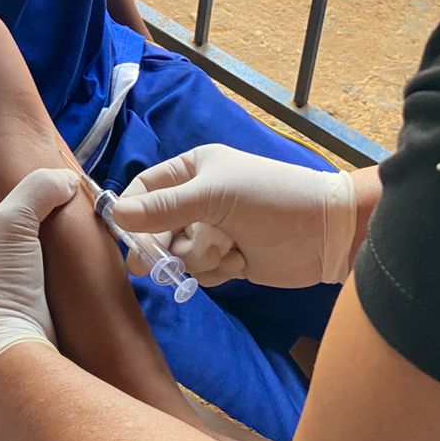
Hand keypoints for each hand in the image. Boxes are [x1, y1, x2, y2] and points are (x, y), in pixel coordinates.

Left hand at [0, 168, 78, 420]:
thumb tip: (66, 179)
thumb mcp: (13, 219)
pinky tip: (83, 254)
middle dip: (39, 210)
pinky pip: (50, 273)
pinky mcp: (29, 304)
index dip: (9, 181)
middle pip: (14, 221)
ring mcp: (5, 283)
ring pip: (35, 248)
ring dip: (55, 238)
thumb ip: (39, 188)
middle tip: (68, 197)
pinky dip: (65, 263)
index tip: (39, 175)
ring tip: (81, 222)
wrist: (12, 346)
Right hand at [112, 144, 356, 288]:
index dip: (133, 213)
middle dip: (167, 245)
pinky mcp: (227, 259)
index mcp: (193, 169)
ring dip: (200, 258)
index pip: (146, 188)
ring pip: (179, 254)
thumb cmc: (269, 200)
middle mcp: (198, 198)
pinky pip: (201, 272)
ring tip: (228, 250)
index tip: (127, 239)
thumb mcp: (214, 197)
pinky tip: (240, 263)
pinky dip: (217, 271)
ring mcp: (213, 230)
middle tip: (159, 266)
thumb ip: (164, 207)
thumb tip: (115, 214)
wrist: (324, 234)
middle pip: (157, 227)